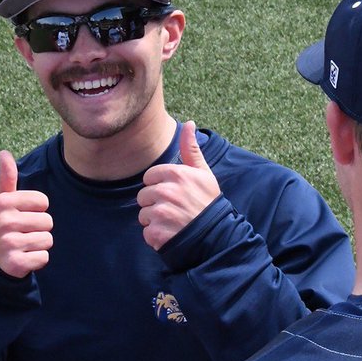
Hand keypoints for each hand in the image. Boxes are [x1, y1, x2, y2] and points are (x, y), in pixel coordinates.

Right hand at [0, 151, 52, 277]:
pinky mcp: (14, 264)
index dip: (36, 209)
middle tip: (21, 232)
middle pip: (48, 221)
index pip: (43, 201)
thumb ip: (6, 178)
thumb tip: (4, 153)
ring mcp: (8, 244)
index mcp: (1, 203)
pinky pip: (43, 257)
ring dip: (38, 244)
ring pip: (47, 240)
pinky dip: (36, 260)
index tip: (21, 214)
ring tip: (22, 244)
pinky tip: (22, 257)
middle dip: (38, 228)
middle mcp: (3, 222)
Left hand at [137, 121, 220, 250]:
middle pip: (143, 196)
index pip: (149, 177)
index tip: (173, 194)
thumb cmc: (209, 203)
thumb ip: (191, 149)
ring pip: (143, 215)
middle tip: (175, 210)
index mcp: (176, 174)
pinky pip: (146, 233)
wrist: (218, 236)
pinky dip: (156, 237)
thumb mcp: (203, 173)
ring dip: (155, 221)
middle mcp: (167, 192)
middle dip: (155, 203)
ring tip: (174, 223)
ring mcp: (161, 213)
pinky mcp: (158, 233)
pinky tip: (172, 235)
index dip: (159, 186)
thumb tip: (189, 123)